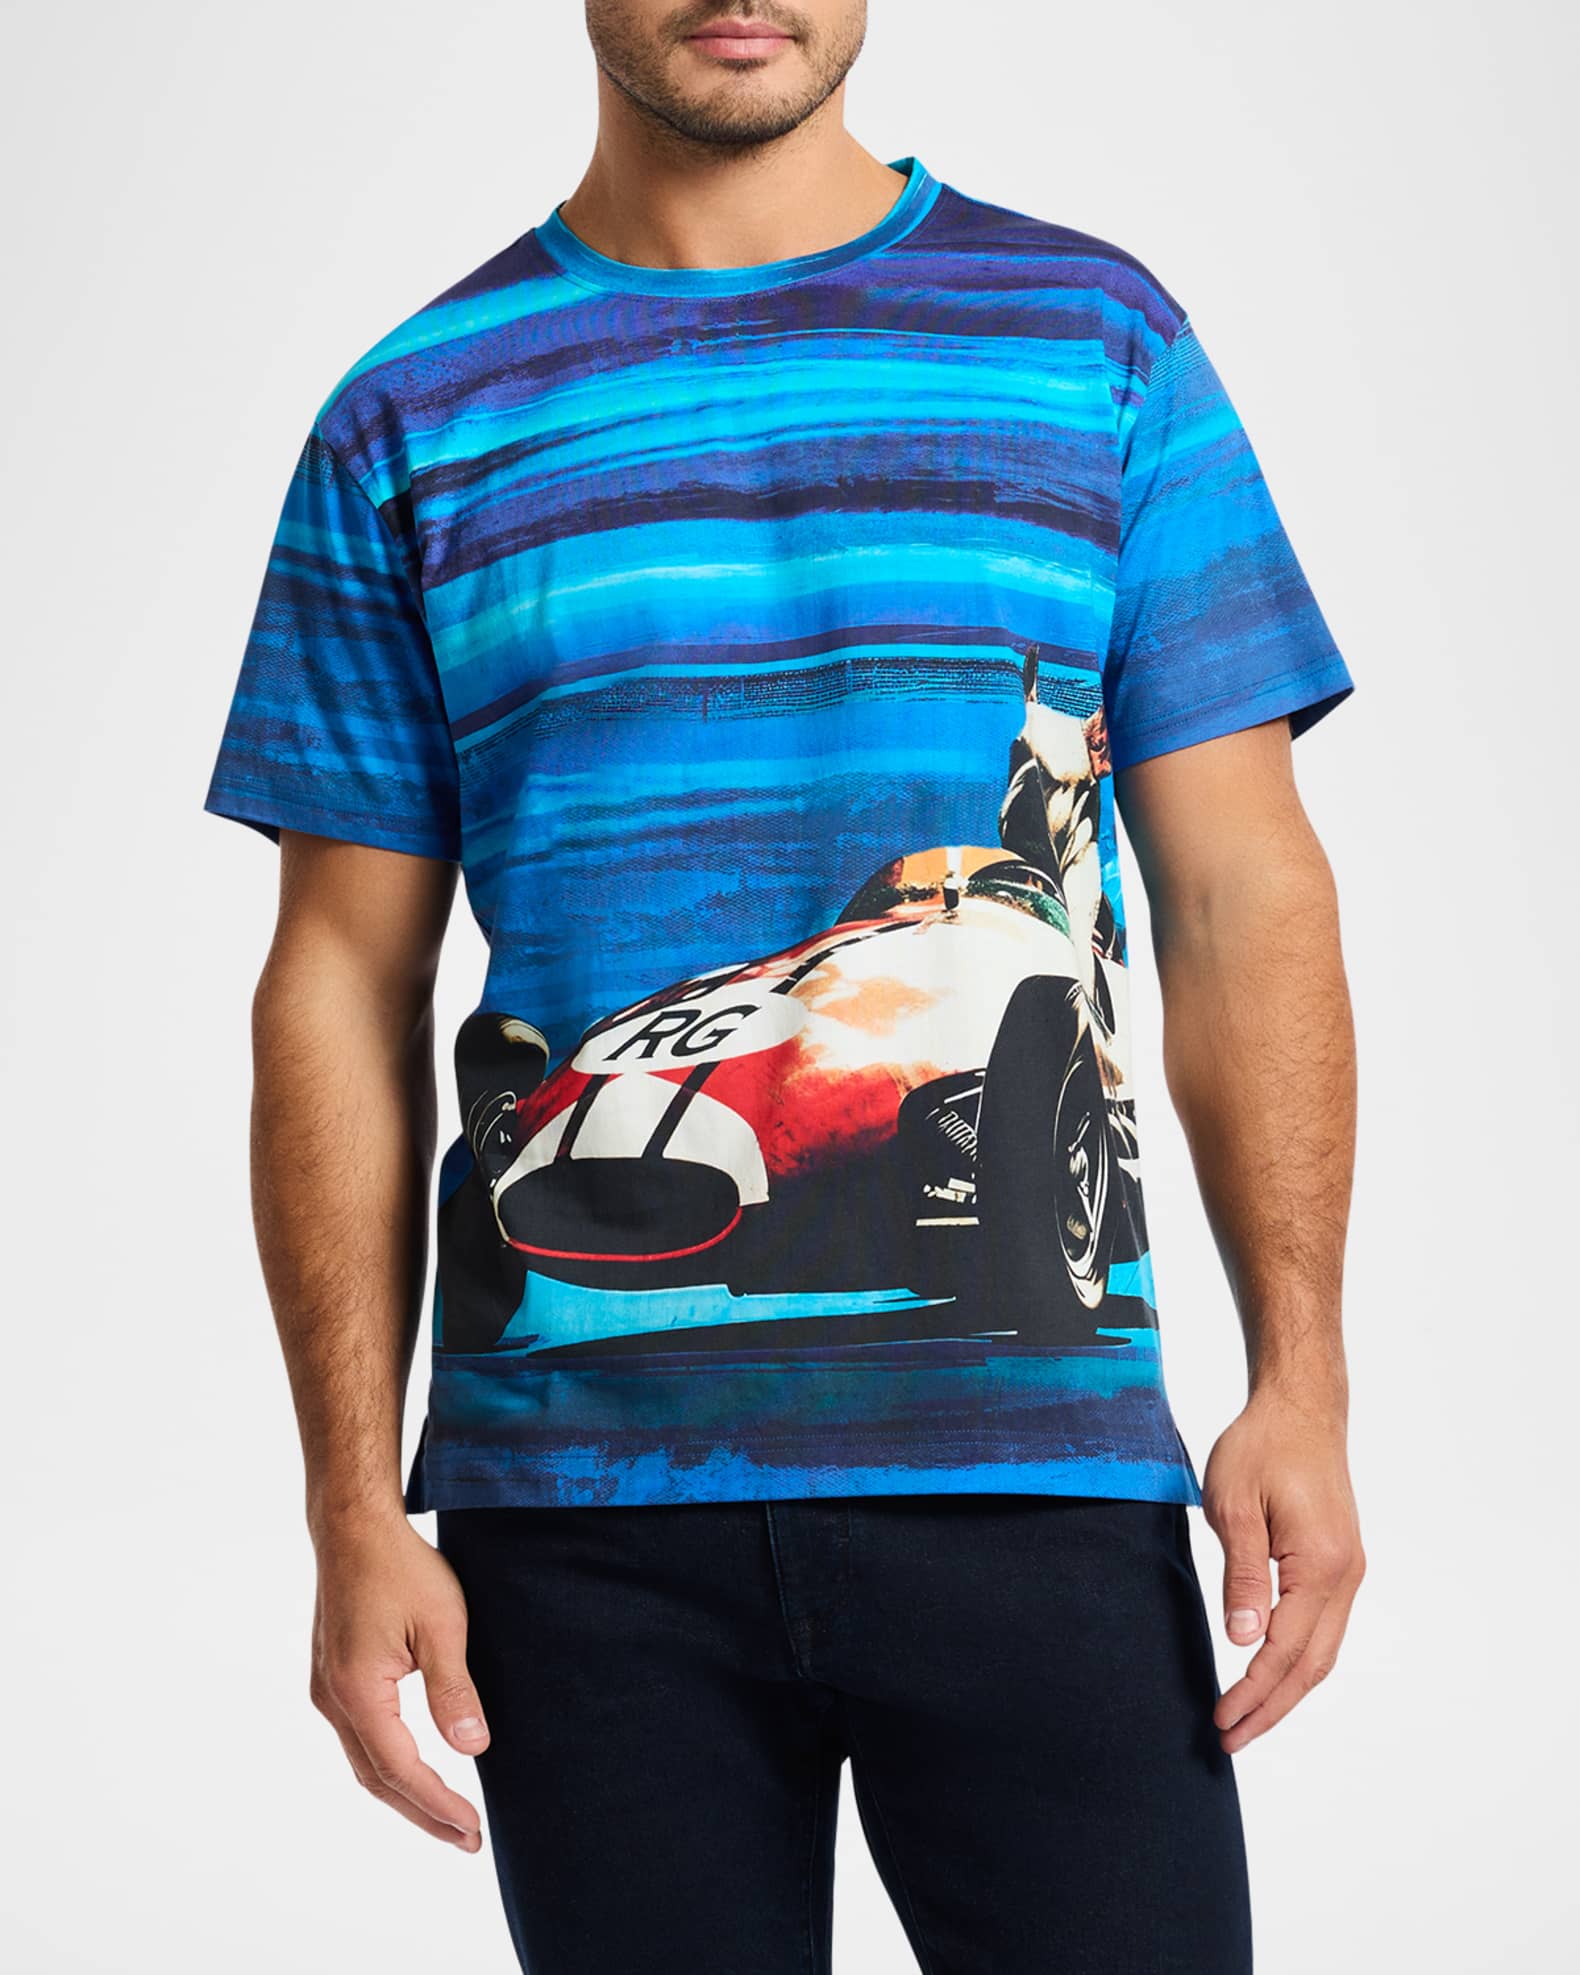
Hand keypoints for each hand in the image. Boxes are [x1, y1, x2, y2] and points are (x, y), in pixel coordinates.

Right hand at [309, 1517, 490, 1848]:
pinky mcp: (331, 1677)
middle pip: (377, 1779)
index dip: (438, 1804)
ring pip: (364, 1762)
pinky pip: (358, 1738)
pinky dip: (388, 1765)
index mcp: (358, 1692)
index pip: (401, 1770)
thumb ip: (454, 1691)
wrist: (353, 1528)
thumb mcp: (443, 1625)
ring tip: (447, 1817)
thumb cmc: (401, 1567)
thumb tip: (474, 1748)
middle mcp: (332, 1700)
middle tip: (466, 1839)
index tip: (472, 1829)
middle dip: (422, 1814)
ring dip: (404, 1794)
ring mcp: (326, 1690)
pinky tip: (413, 1770)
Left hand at [1201, 1392, 1364, 1753]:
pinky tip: (1271, 1673)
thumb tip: (1245, 1641)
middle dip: (1272, 1708)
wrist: (1301, 1409)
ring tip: (1248, 1718)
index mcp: (1319, 1564)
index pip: (1284, 1650)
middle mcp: (1345, 1576)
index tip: (1222, 1721)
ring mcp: (1348, 1570)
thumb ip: (1243, 1576)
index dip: (1253, 1692)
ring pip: (1322, 1651)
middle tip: (1231, 1739)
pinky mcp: (1341, 1562)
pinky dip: (1298, 1660)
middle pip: (1312, 1666)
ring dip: (1286, 1690)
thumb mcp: (1235, 1505)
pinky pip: (1323, 1627)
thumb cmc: (1262, 1447)